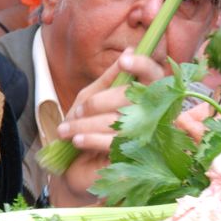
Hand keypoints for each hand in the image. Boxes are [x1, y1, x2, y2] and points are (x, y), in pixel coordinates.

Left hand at [49, 49, 165, 204]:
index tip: (124, 60)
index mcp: (145, 98)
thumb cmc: (87, 130)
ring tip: (66, 130)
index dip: (143, 66)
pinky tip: (77, 140)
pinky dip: (92, 138)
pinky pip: (115, 142)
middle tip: (78, 111)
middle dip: (98, 103)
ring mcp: (146, 139)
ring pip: (120, 121)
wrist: (76, 170)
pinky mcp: (136, 158)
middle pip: (132, 98)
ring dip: (87, 123)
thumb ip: (110, 78)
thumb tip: (130, 50)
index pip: (155, 77)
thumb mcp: (92, 98)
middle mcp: (152, 117)